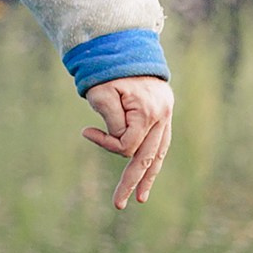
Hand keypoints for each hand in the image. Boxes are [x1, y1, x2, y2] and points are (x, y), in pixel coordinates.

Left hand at [82, 75, 173, 209]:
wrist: (127, 47)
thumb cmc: (110, 70)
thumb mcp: (102, 93)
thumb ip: (112, 122)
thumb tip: (120, 144)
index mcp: (147, 112)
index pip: (127, 145)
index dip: (105, 144)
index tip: (86, 131)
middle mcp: (162, 117)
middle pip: (146, 157)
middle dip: (131, 182)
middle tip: (118, 205)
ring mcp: (166, 116)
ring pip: (158, 154)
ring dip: (147, 177)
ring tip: (140, 199)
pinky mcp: (164, 115)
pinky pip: (160, 144)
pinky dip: (153, 161)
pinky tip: (148, 177)